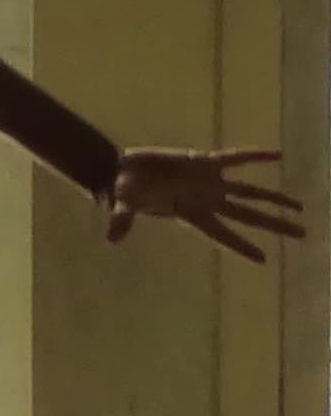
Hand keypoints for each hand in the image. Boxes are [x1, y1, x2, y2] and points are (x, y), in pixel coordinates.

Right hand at [102, 146, 305, 259]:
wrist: (120, 170)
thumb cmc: (121, 192)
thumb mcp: (122, 206)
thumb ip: (122, 220)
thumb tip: (111, 240)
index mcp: (191, 214)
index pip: (221, 233)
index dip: (241, 246)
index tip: (264, 260)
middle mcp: (206, 201)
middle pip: (247, 215)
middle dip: (275, 225)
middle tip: (303, 234)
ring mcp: (208, 182)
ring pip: (249, 192)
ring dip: (274, 198)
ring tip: (299, 206)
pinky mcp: (203, 161)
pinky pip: (235, 158)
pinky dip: (255, 156)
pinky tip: (276, 155)